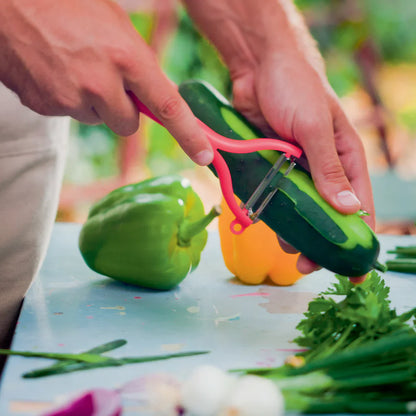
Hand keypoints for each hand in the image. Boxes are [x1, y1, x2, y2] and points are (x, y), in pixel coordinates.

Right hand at [0, 0, 212, 165]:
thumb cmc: (68, 1)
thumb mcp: (116, 24)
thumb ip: (137, 64)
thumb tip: (151, 95)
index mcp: (127, 57)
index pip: (169, 108)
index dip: (190, 136)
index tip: (205, 156)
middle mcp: (101, 83)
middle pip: (128, 124)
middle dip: (123, 109)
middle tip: (107, 80)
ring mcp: (70, 97)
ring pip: (97, 119)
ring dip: (92, 102)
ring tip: (74, 65)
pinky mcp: (46, 105)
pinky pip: (69, 113)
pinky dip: (67, 98)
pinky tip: (54, 70)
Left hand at [231, 51, 374, 276]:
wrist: (258, 67)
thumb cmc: (295, 87)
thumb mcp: (315, 127)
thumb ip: (329, 168)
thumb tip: (349, 209)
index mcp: (345, 158)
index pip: (359, 206)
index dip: (357, 238)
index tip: (354, 270)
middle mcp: (322, 168)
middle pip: (326, 215)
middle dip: (318, 241)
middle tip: (303, 265)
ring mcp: (295, 169)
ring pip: (299, 210)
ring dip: (293, 230)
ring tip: (284, 247)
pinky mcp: (272, 166)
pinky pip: (274, 196)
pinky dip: (271, 211)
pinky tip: (266, 223)